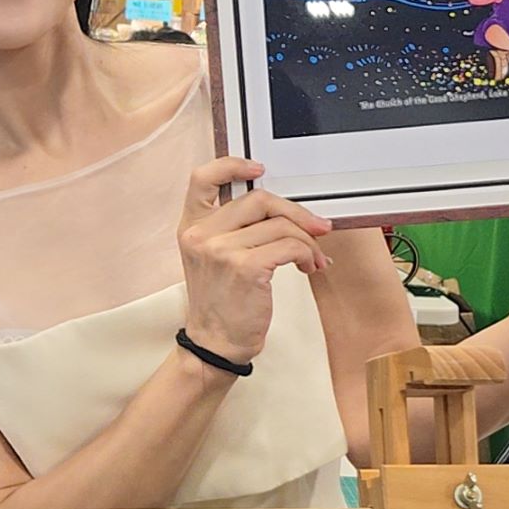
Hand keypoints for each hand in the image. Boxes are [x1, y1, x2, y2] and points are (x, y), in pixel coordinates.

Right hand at [175, 157, 329, 361]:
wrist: (215, 344)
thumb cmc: (220, 304)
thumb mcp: (213, 259)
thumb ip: (233, 229)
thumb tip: (283, 211)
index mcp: (192, 227)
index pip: (202, 179)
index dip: (231, 165)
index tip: (258, 168)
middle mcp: (202, 234)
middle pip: (259, 198)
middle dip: (297, 212)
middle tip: (317, 227)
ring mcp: (221, 250)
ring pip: (281, 224)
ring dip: (308, 241)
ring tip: (313, 258)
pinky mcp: (245, 267)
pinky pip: (290, 245)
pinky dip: (308, 254)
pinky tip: (308, 267)